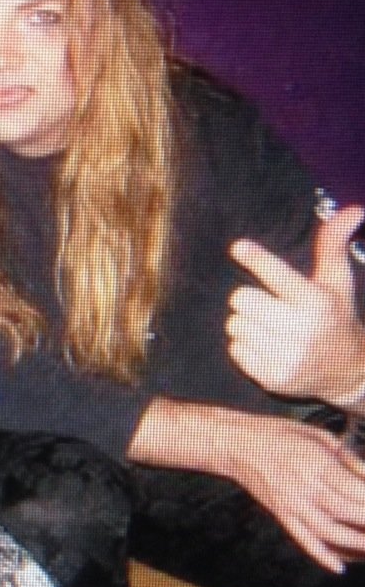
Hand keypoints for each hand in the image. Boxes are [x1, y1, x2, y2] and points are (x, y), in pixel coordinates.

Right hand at [224, 412, 364, 573]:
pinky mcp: (281, 514)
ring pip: (329, 532)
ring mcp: (291, 503)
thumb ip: (347, 457)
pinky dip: (321, 555)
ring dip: (355, 543)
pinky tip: (338, 567)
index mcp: (316, 463)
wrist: (235, 444)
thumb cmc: (277, 434)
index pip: (357, 490)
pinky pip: (302, 539)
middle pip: (347, 512)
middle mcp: (304, 487)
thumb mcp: (318, 435)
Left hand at [228, 206, 364, 406]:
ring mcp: (286, 356)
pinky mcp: (272, 377)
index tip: (238, 246)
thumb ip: (333, 245)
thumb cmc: (335, 316)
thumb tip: (354, 209)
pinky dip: (244, 348)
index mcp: (314, 301)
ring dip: (245, 324)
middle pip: (242, 299)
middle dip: (248, 299)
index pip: (278, 275)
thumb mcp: (337, 281)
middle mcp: (301, 328)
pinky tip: (267, 347)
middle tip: (267, 305)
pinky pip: (234, 350)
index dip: (257, 259)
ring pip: (234, 325)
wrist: (347, 372)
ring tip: (270, 328)